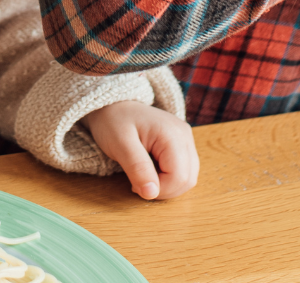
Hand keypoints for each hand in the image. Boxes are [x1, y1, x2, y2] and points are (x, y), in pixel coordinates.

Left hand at [81, 101, 197, 200]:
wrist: (112, 106)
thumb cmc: (113, 121)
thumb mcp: (119, 144)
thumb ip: (137, 168)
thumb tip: (151, 193)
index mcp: (172, 134)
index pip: (179, 177)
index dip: (160, 189)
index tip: (135, 185)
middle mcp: (185, 135)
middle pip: (188, 180)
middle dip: (164, 189)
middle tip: (138, 182)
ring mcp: (186, 139)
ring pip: (188, 178)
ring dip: (166, 185)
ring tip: (143, 175)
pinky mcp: (182, 144)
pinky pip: (183, 171)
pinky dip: (168, 178)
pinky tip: (150, 171)